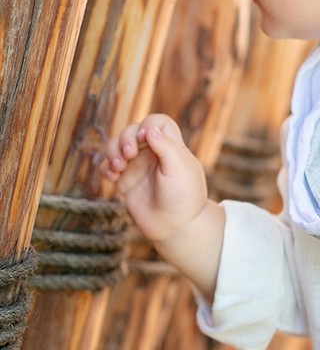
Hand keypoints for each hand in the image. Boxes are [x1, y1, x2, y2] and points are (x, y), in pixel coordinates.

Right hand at [99, 114, 207, 242]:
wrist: (175, 227)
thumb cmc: (184, 197)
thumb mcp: (180, 170)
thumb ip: (166, 147)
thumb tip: (149, 128)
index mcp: (171, 147)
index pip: (157, 122)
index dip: (148, 124)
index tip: (145, 139)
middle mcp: (153, 154)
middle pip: (132, 130)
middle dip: (125, 138)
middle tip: (128, 155)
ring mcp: (137, 167)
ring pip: (116, 146)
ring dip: (112, 151)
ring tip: (118, 168)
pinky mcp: (125, 181)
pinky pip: (108, 166)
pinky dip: (105, 167)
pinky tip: (111, 177)